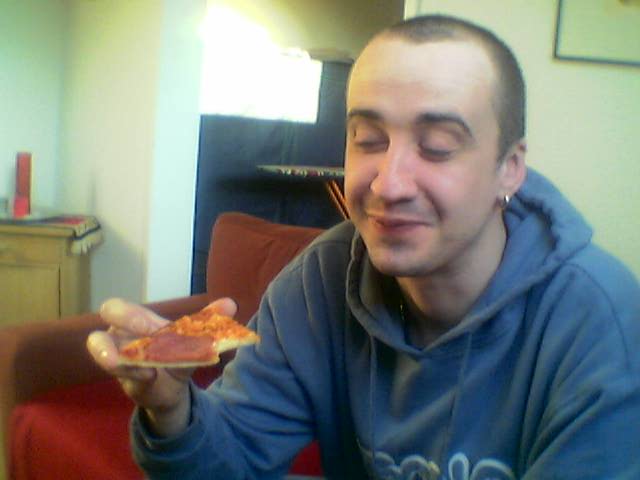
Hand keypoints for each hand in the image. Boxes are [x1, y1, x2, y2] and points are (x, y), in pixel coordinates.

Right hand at [86, 297, 237, 435]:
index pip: (118, 310)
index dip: (130, 316)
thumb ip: (208, 321)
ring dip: (120, 358)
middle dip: (121, 328)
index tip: (152, 326)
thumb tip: (229, 303)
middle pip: (101, 327)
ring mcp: (117, 360)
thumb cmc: (176, 354)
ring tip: (146, 367)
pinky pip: (123, 375)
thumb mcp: (194, 339)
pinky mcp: (124, 380)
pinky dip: (136, 374)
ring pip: (103, 353)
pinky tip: (151, 376)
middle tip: (144, 332)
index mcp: (134, 322)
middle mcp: (120, 338)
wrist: (174, 388)